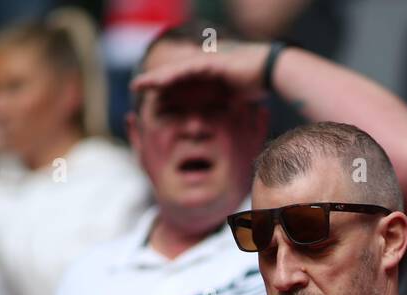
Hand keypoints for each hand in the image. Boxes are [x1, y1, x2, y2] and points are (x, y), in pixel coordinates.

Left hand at [130, 40, 272, 102]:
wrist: (272, 73)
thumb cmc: (258, 86)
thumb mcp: (235, 100)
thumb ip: (225, 106)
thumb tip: (224, 119)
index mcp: (207, 77)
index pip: (180, 82)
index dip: (164, 89)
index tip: (148, 98)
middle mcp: (203, 67)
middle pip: (173, 74)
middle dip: (154, 81)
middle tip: (135, 87)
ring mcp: (206, 63)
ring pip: (175, 71)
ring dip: (157, 78)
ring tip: (139, 84)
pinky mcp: (210, 63)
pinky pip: (187, 70)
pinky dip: (173, 76)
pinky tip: (159, 82)